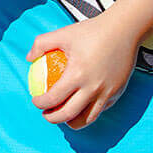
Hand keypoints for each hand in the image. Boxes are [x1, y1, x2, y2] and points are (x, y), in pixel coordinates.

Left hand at [27, 10, 141, 128]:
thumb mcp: (63, 33)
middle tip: (46, 114)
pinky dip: (88, 112)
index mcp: (77, 74)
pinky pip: (101, 109)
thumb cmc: (91, 31)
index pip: (54, 98)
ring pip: (87, 119)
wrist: (123, 30)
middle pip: (69, 114)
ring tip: (63, 116)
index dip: (41, 103)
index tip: (36, 101)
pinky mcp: (117, 93)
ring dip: (72, 122)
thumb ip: (41, 44)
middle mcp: (93, 88)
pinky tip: (81, 106)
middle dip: (53, 119)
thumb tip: (29, 58)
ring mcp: (107, 93)